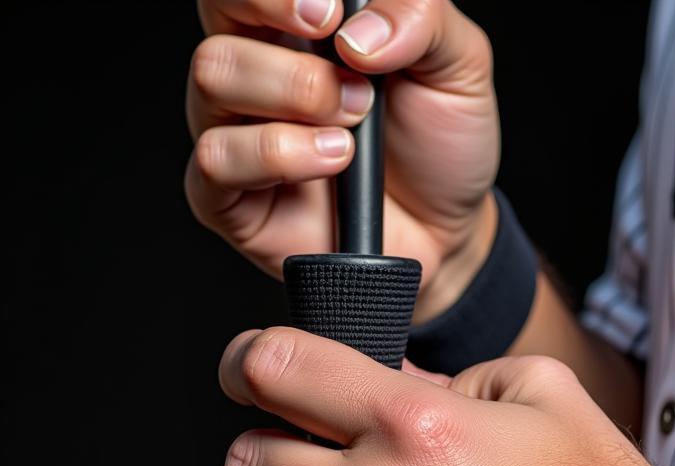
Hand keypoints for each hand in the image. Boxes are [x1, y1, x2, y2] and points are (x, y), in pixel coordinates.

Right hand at [185, 0, 499, 319]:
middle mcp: (256, 71)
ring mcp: (236, 131)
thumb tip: (358, 30)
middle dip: (295, 53)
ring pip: (212, 77)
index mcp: (296, 26)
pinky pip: (216, 158)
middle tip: (359, 91)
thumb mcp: (459, 64)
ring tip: (352, 136)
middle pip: (219, 19)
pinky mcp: (228, 197)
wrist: (447, 232)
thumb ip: (420, 16)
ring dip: (294, 100)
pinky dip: (277, 156)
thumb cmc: (440, 146)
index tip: (331, 13)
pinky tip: (330, 163)